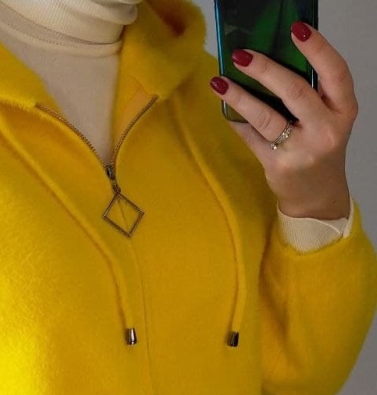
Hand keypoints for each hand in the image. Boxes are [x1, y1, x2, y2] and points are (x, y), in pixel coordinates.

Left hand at [209, 21, 356, 219]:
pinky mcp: (278, 165)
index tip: (296, 29)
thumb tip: (270, 59)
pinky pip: (252, 138)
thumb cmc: (319, 148)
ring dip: (240, 96)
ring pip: (266, 117)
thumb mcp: (328, 119)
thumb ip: (311, 93)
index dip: (317, 49)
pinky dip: (238, 122)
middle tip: (241, 55)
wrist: (317, 197)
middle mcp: (326, 129)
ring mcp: (301, 150)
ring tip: (219, 82)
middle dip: (265, 69)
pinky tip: (226, 110)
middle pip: (294, 91)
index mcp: (343, 110)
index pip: (335, 72)